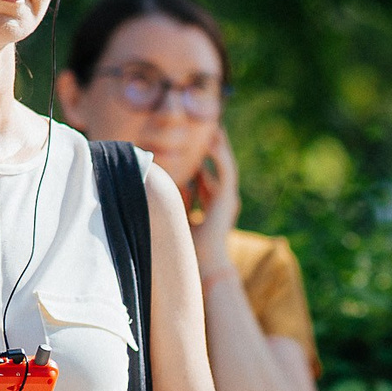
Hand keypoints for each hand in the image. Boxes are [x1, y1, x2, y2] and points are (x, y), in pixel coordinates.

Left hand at [189, 129, 239, 270]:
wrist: (206, 261)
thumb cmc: (190, 245)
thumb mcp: (179, 215)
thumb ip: (177, 200)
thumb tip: (163, 185)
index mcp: (212, 208)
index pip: (205, 181)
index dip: (198, 165)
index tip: (189, 150)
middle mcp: (222, 201)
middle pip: (217, 169)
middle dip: (212, 151)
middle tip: (206, 132)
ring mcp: (227, 199)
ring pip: (225, 166)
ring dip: (219, 148)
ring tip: (214, 129)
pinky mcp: (228, 198)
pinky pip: (226, 171)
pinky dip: (219, 156)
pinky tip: (213, 142)